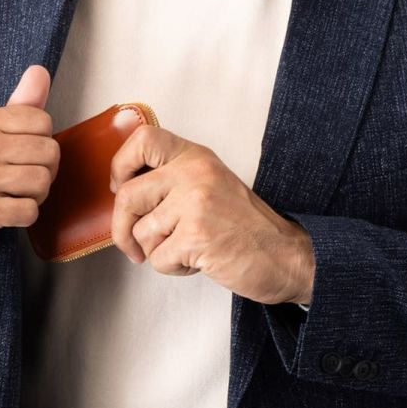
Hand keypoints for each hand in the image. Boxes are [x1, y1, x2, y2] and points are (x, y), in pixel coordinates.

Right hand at [0, 64, 59, 270]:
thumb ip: (19, 104)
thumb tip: (40, 70)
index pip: (43, 122)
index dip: (41, 143)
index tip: (20, 156)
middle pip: (49, 152)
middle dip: (43, 172)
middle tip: (18, 181)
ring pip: (42, 182)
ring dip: (35, 196)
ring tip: (11, 196)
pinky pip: (29, 211)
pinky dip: (24, 217)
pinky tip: (4, 214)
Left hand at [108, 124, 313, 306]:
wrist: (285, 255)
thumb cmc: (245, 226)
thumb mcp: (210, 184)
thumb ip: (173, 178)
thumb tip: (123, 191)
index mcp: (196, 156)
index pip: (142, 139)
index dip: (121, 165)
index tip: (122, 188)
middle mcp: (195, 173)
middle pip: (128, 195)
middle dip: (123, 227)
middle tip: (134, 244)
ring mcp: (196, 203)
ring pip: (141, 232)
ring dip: (157, 251)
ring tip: (188, 248)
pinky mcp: (197, 236)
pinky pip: (158, 259)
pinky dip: (173, 268)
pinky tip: (198, 261)